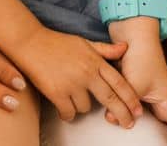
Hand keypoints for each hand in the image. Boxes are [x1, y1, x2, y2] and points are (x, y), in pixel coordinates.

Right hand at [12, 26, 139, 126]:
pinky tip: (65, 110)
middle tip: (127, 124)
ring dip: (83, 106)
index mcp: (95, 61)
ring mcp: (72, 83)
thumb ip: (105, 49)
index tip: (138, 111)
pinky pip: (69, 112)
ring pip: (87, 107)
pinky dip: (68, 114)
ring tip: (74, 99)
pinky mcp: (56, 92)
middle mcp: (86, 73)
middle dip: (122, 114)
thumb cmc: (56, 42)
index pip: (120, 83)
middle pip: (111, 100)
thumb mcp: (83, 42)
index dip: (131, 99)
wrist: (28, 41)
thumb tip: (124, 49)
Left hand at [118, 35, 166, 145]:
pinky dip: (162, 123)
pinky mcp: (144, 89)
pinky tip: (161, 130)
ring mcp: (156, 95)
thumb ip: (126, 102)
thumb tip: (114, 119)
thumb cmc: (140, 53)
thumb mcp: (133, 81)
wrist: (133, 32)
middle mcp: (166, 99)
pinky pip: (156, 114)